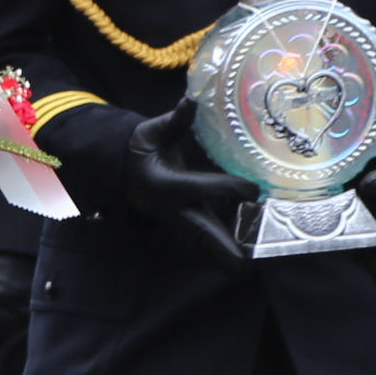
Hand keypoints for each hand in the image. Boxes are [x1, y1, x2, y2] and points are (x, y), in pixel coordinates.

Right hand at [123, 101, 253, 267]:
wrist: (120, 174)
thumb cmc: (139, 150)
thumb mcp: (151, 132)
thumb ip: (173, 121)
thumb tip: (190, 101)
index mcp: (166, 184)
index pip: (201, 187)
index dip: (228, 189)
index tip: (255, 190)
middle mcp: (172, 209)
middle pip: (201, 233)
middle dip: (223, 249)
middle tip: (245, 268)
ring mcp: (176, 221)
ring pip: (202, 244)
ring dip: (222, 259)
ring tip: (245, 274)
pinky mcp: (182, 225)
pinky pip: (201, 243)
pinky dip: (218, 254)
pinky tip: (238, 264)